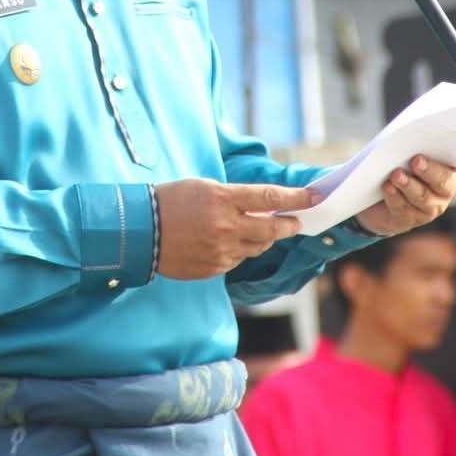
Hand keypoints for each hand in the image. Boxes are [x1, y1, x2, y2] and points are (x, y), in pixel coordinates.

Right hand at [153, 180, 314, 279]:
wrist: (141, 231)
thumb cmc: (171, 200)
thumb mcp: (204, 186)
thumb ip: (233, 196)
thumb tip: (260, 204)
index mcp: (224, 200)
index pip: (270, 198)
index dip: (296, 197)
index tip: (314, 196)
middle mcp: (227, 227)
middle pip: (271, 230)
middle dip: (288, 226)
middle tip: (296, 222)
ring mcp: (221, 251)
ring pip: (256, 248)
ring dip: (262, 239)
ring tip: (256, 231)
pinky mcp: (214, 268)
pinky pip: (237, 261)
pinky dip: (238, 251)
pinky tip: (225, 243)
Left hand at [352, 154, 455, 235]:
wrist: (380, 199)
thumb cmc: (401, 165)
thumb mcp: (409, 153)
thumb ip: (416, 145)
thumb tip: (411, 134)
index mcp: (451, 170)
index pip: (455, 164)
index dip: (447, 157)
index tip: (435, 150)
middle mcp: (445, 192)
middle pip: (442, 183)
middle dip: (429, 171)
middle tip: (416, 160)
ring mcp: (429, 209)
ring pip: (422, 197)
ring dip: (409, 184)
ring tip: (396, 174)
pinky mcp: (410, 220)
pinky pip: (404, 208)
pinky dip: (395, 196)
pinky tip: (388, 187)